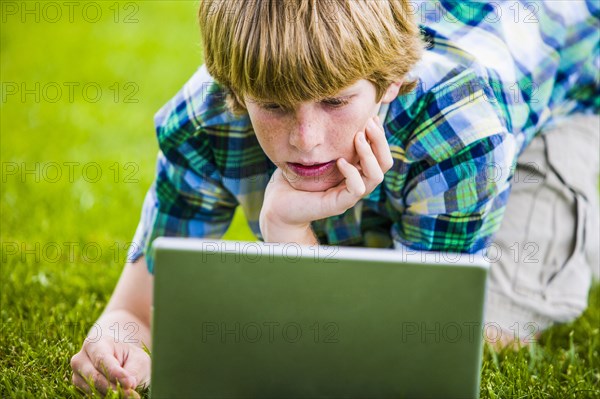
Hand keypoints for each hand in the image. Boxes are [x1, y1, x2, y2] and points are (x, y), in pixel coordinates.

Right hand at [70, 335, 149, 397]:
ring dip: (110, 394)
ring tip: (128, 394)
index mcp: (94, 343)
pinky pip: (90, 396)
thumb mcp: (138, 359)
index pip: (102, 360)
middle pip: (93, 376)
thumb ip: (134, 371)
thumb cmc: (130, 356)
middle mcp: (80, 359)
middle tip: (130, 393)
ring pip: (91, 389)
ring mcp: (77, 375)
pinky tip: (119, 396)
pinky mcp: (79, 388)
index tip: (130, 383)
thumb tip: (128, 386)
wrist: (120, 359)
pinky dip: (105, 397)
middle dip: (112, 387)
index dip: (116, 374)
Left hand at [260, 115, 392, 242]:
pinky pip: (357, 189)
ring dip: (369, 155)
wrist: (279, 204)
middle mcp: (357, 183)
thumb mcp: (315, 152)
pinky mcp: (339, 204)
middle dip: (380, 141)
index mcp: (355, 171)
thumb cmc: (295, 176)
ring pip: (376, 176)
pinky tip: (340, 161)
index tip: (372, 116)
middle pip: (385, 163)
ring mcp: (349, 195)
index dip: (379, 135)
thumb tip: (335, 109)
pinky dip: (352, 173)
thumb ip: (328, 138)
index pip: (380, 153)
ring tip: (357, 137)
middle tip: (369, 122)